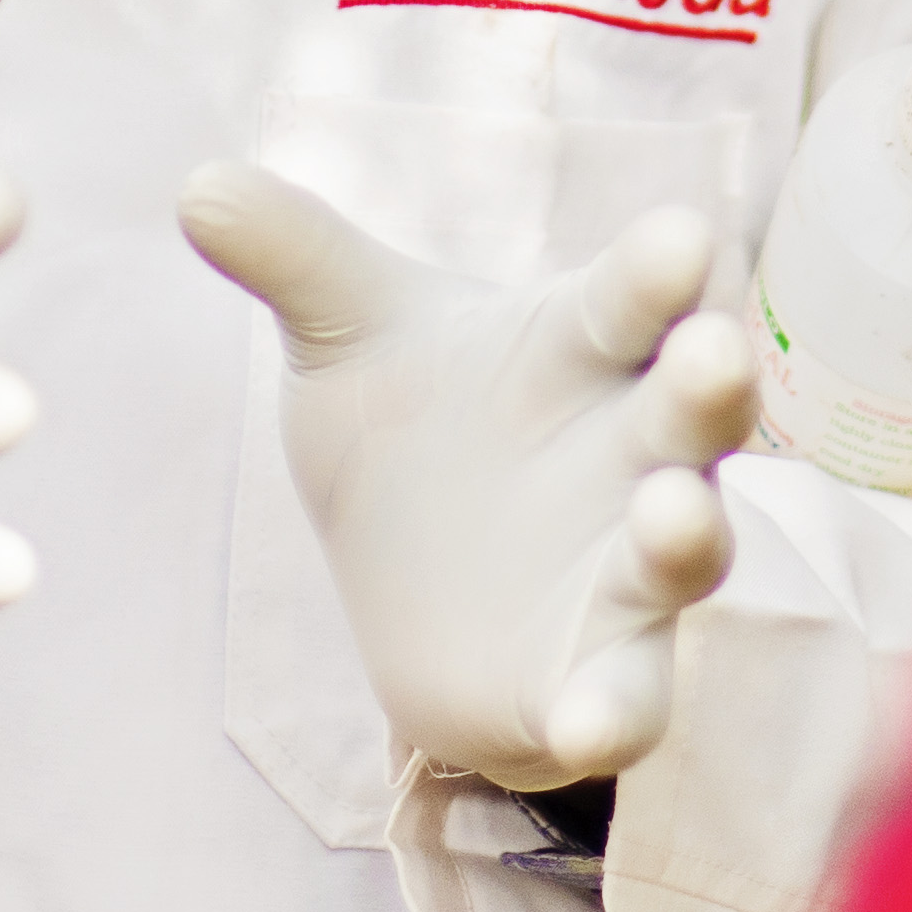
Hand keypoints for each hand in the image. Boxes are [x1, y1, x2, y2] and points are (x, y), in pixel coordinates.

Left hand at [180, 148, 750, 788]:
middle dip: (711, 383)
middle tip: (715, 350)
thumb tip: (196, 184)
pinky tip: (587, 728)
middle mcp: (636, 451)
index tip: (681, 236)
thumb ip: (294, 256)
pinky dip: (617, 712)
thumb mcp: (349, 333)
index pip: (635, 296)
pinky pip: (630, 698)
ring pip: (686, 550)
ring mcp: (629, 567)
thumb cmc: (415, 425)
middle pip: (693, 411)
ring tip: (674, 516)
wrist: (415, 584)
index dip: (660, 267)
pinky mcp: (602, 674)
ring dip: (689, 535)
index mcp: (588, 346)